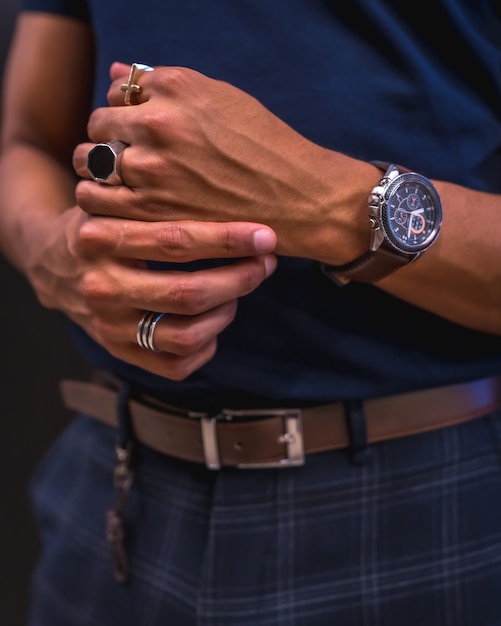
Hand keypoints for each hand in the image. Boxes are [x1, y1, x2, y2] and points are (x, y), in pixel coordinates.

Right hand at [28, 207, 276, 379]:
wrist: (53, 265)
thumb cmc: (104, 224)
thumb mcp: (115, 198)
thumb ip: (157, 193)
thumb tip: (233, 186)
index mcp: (101, 239)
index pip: (176, 241)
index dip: (229, 240)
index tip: (266, 237)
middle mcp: (101, 287)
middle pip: (187, 294)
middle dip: (239, 280)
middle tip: (265, 264)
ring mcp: (109, 327)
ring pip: (185, 335)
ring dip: (225, 313)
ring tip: (236, 292)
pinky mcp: (118, 352)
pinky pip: (175, 366)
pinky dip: (206, 346)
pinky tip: (213, 322)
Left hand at [72, 62, 342, 259]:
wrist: (298, 198)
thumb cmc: (266, 146)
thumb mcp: (223, 98)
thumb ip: (166, 86)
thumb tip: (119, 73)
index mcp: (177, 87)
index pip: (118, 89)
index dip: (125, 109)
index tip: (138, 127)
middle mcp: (158, 123)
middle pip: (99, 123)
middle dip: (108, 137)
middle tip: (124, 154)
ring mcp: (152, 169)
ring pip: (89, 161)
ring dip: (96, 168)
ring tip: (115, 179)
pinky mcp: (152, 211)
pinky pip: (96, 200)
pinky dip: (99, 199)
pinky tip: (118, 203)